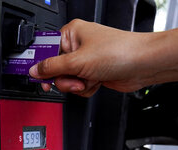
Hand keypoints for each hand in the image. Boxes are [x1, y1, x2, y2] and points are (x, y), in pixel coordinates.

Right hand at [29, 19, 152, 96]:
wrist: (144, 64)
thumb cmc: (119, 52)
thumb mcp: (77, 61)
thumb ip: (51, 68)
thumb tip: (34, 70)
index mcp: (71, 34)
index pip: (45, 49)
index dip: (40, 64)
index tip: (33, 74)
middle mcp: (77, 46)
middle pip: (55, 69)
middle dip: (64, 79)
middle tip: (72, 78)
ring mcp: (85, 61)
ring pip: (66, 81)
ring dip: (76, 85)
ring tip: (88, 79)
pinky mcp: (93, 74)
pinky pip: (78, 86)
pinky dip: (86, 88)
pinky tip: (96, 82)